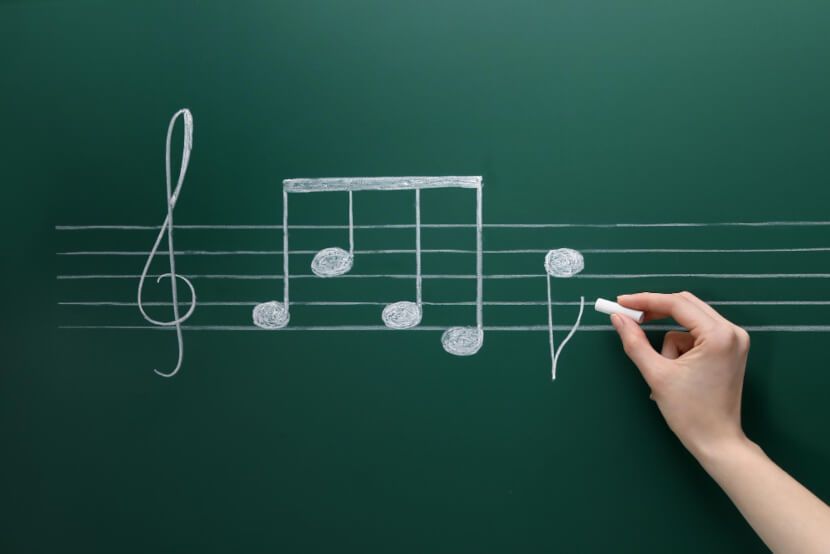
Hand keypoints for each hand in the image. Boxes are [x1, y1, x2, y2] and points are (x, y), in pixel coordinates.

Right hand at [610, 291, 749, 457]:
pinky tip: (676, 372)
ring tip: (664, 369)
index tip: (621, 303)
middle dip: (656, 313)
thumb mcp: (656, 374)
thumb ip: (635, 342)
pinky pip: (696, 336)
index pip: (677, 305)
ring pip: (688, 323)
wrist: (717, 442)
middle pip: (685, 306)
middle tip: (629, 318)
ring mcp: (734, 340)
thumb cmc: (689, 412)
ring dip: (669, 340)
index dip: (645, 301)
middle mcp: (731, 331)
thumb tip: (618, 319)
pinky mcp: (730, 349)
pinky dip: (680, 348)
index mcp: (718, 335)